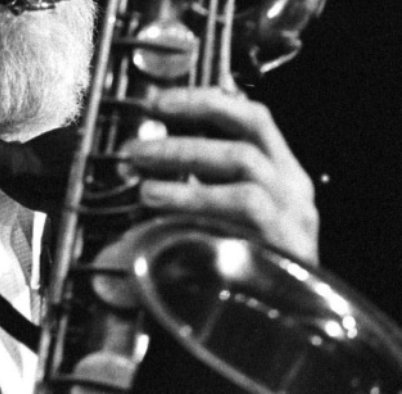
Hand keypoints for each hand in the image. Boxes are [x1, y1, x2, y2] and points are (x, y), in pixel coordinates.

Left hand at [125, 87, 318, 263]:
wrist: (257, 335)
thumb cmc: (229, 265)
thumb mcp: (211, 214)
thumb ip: (193, 180)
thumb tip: (145, 147)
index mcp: (279, 172)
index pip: (250, 116)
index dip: (205, 99)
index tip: (159, 100)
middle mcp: (292, 187)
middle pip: (251, 126)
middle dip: (191, 115)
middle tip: (145, 120)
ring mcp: (294, 213)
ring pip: (243, 160)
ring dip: (183, 154)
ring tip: (139, 162)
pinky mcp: (286, 241)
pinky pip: (241, 204)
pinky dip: (193, 195)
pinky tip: (156, 200)